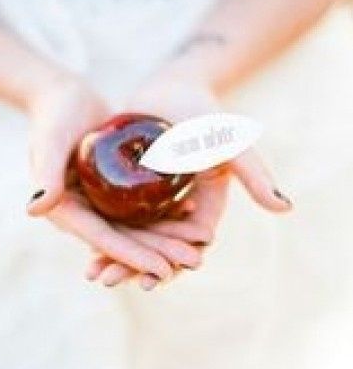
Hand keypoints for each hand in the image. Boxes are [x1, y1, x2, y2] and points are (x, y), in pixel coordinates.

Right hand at [25, 74, 196, 280]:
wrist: (63, 95)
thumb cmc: (54, 114)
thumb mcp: (51, 140)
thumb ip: (47, 173)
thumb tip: (35, 208)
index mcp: (65, 211)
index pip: (104, 240)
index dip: (134, 257)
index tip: (164, 271)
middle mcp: (83, 213)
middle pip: (126, 239)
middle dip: (160, 253)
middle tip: (196, 261)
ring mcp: (99, 203)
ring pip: (138, 227)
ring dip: (169, 238)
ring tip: (202, 245)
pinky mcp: (113, 190)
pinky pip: (141, 208)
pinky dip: (165, 212)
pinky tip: (192, 214)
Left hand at [86, 72, 291, 289]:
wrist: (171, 85)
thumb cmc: (204, 112)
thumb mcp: (230, 143)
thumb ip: (255, 174)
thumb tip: (285, 209)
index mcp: (205, 205)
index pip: (190, 244)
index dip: (172, 264)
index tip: (149, 282)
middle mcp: (179, 208)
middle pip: (159, 245)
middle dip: (136, 266)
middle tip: (110, 281)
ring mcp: (155, 200)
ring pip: (137, 235)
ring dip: (117, 255)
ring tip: (93, 273)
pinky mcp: (132, 189)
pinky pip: (119, 215)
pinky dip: (104, 228)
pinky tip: (82, 243)